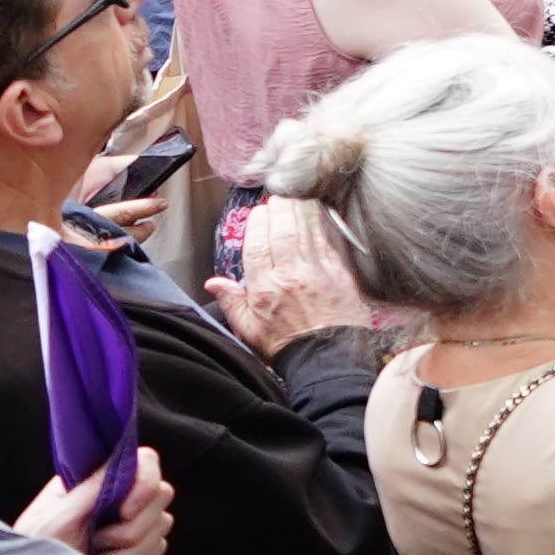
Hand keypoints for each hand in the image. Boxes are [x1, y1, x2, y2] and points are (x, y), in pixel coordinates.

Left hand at [20, 448, 173, 554]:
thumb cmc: (35, 552)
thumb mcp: (55, 519)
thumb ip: (91, 490)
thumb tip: (124, 459)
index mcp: (95, 479)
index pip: (144, 461)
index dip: (144, 484)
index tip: (123, 512)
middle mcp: (118, 495)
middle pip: (160, 494)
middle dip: (132, 527)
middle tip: (98, 542)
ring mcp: (131, 521)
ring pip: (161, 525)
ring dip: (128, 550)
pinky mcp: (139, 547)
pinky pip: (157, 549)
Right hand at [209, 196, 367, 356]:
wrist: (327, 358)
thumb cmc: (288, 346)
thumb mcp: (249, 329)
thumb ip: (232, 302)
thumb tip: (214, 284)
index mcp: (266, 288)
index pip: (256, 246)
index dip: (256, 226)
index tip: (257, 214)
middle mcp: (291, 275)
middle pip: (282, 232)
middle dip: (278, 210)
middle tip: (276, 197)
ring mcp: (318, 272)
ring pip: (305, 231)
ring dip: (299, 210)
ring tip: (293, 197)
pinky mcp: (340, 273)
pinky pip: (327, 240)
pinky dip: (320, 223)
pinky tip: (317, 213)